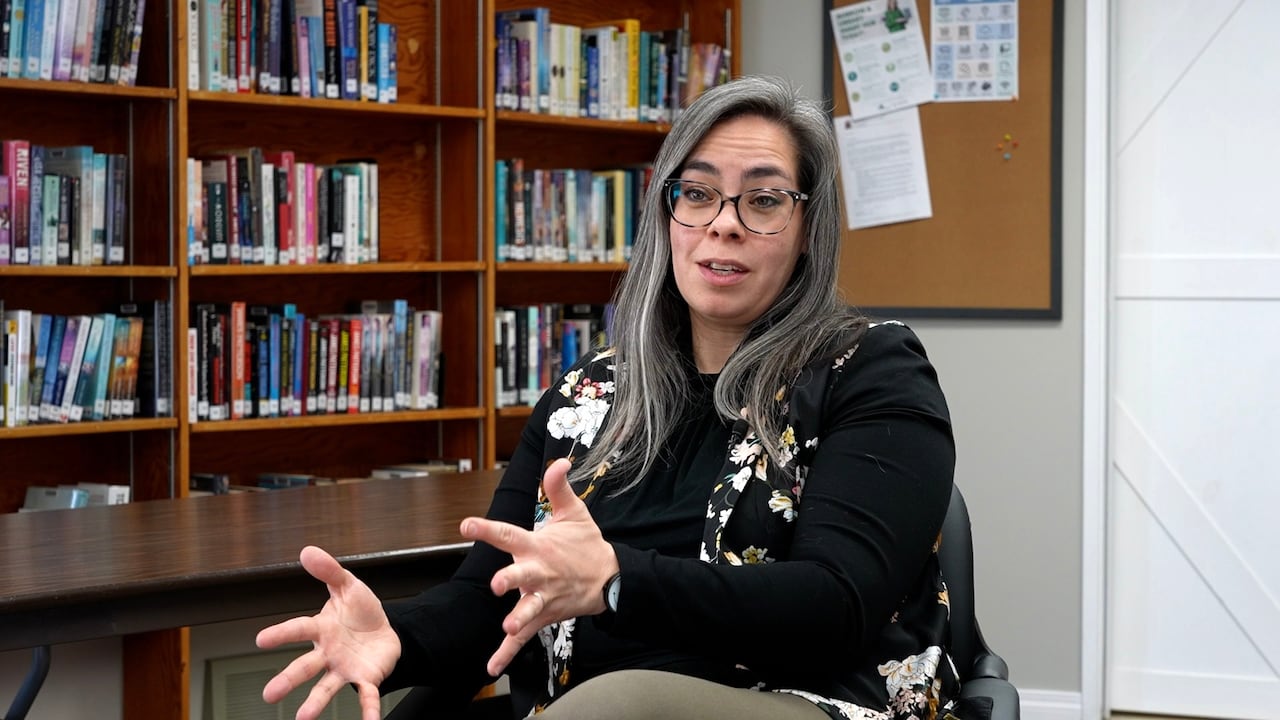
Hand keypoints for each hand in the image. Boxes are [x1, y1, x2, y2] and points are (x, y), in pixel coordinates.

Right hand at [256, 546, 400, 719]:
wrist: (387, 631)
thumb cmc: (360, 612)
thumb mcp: (348, 585)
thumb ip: (329, 571)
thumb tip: (307, 551)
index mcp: (321, 629)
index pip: (299, 629)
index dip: (281, 633)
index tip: (260, 639)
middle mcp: (328, 653)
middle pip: (305, 666)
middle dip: (287, 679)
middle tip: (269, 695)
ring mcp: (344, 669)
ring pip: (326, 687)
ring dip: (315, 703)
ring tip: (302, 717)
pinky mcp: (365, 679)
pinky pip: (366, 696)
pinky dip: (368, 710)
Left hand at [460, 457, 618, 676]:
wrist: (610, 579)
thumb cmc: (587, 544)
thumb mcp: (576, 513)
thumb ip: (559, 487)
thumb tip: (558, 460)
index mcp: (539, 546)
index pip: (509, 534)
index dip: (487, 529)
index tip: (466, 525)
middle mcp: (539, 572)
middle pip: (521, 576)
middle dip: (511, 579)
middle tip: (497, 584)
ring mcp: (542, 597)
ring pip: (527, 609)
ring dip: (518, 619)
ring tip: (508, 628)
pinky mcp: (545, 616)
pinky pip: (524, 638)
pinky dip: (507, 653)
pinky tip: (491, 667)